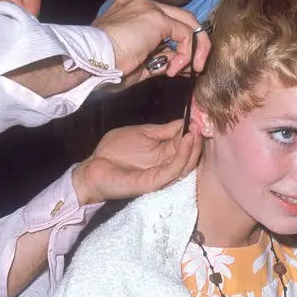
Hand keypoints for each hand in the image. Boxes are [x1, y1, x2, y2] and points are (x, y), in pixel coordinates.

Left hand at [72, 118, 201, 204]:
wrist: (94, 168)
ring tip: (197, 130)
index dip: (193, 129)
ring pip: (187, 164)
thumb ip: (163, 130)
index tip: (200, 115)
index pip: (185, 142)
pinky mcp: (155, 181)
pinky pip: (174, 170)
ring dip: (194, 146)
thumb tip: (184, 121)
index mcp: (165, 153)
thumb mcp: (143, 133)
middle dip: (198, 138)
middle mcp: (167, 164)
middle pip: (190, 154)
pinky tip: (187, 139)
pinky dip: (184, 155)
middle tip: (202, 123)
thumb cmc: (115, 151)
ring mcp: (162, 174)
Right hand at [94, 0, 211, 87]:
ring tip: (183, 71)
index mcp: (132, 11)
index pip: (166, 22)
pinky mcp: (156, 19)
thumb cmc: (105, 67)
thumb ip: (158, 58)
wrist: (89, 61)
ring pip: (187, 23)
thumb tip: (177, 62)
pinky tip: (173, 68)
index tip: (178, 67)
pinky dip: (186, 53)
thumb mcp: (137, 62)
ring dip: (192, 51)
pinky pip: (185, 34)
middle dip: (194, 44)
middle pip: (181, 18)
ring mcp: (149, 8)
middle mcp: (141, 4)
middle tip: (195, 68)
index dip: (179, 45)